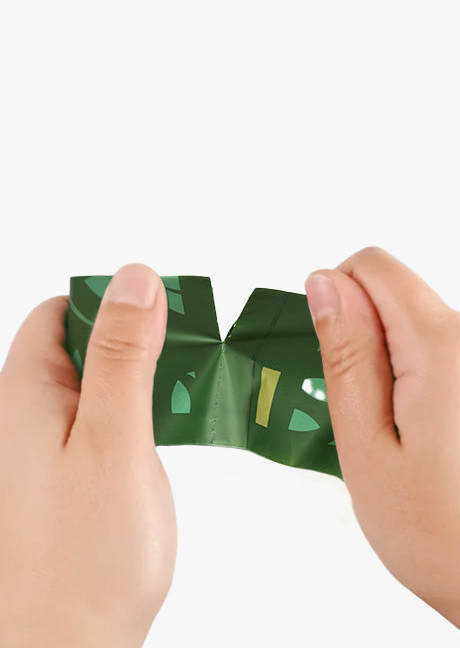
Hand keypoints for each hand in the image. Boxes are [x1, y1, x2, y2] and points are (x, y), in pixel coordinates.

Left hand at [0, 264, 176, 647]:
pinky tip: (176, 421)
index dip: (110, 300)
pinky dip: (146, 406)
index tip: (163, 310)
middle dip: (138, 336)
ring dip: (148, 373)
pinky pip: (112, 414)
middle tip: (188, 353)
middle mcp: (34, 411)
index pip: (60, 311)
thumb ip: (123, 356)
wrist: (71, 646)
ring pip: (104, 377)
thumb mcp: (113, 441)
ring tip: (192, 387)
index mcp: (28, 392)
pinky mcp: (80, 466)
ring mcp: (57, 440)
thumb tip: (135, 279)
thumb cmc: (84, 557)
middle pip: (85, 340)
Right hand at [304, 246, 459, 628]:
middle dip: (364, 339)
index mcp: (442, 348)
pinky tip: (422, 430)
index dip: (338, 301)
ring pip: (414, 323)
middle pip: (395, 294)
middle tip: (368, 413)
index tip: (339, 360)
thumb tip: (325, 286)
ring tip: (398, 430)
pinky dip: (415, 378)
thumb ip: (346, 355)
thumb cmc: (439, 533)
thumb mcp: (366, 445)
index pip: (372, 267)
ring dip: (391, 364)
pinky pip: (437, 349)